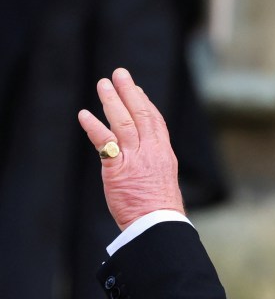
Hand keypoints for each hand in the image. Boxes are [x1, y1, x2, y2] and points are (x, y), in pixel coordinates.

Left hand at [78, 68, 184, 230]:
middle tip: (120, 74)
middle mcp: (152, 152)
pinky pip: (105, 143)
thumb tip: (145, 163)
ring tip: (103, 84)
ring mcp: (135, 159)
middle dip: (130, 92)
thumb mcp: (162, 181)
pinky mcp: (118, 169)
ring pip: (124, 122)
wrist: (158, 224)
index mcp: (165, 155)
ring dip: (112, 101)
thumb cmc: (160, 209)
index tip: (138, 90)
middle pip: (142, 114)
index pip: (156, 122)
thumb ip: (152, 165)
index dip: (146, 103)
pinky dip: (94, 127)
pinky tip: (85, 115)